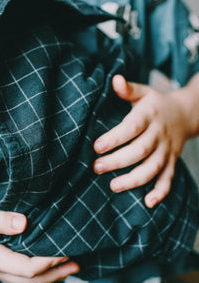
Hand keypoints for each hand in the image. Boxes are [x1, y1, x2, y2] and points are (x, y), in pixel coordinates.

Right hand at [0, 208, 79, 282]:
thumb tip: (25, 223)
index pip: (29, 268)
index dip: (50, 261)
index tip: (66, 249)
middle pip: (31, 280)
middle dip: (55, 274)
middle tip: (77, 265)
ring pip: (24, 280)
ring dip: (47, 275)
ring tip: (66, 267)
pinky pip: (16, 275)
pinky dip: (33, 273)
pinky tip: (39, 264)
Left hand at [93, 75, 189, 207]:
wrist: (186, 114)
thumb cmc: (155, 104)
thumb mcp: (143, 92)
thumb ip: (128, 89)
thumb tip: (115, 79)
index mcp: (149, 116)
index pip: (131, 128)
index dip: (115, 138)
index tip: (96, 146)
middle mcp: (159, 134)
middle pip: (139, 151)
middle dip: (118, 161)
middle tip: (96, 167)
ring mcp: (167, 150)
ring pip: (152, 168)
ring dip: (133, 180)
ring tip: (113, 187)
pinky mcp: (172, 162)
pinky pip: (168, 179)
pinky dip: (160, 192)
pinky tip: (148, 203)